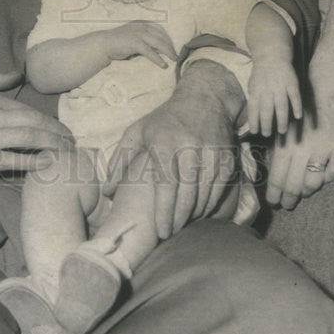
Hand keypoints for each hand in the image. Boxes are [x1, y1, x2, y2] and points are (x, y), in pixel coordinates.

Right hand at [0, 71, 72, 181]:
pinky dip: (32, 160)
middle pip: (32, 123)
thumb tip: (17, 74)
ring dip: (52, 144)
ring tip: (68, 152)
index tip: (62, 129)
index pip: (25, 110)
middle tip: (73, 142)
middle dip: (56, 132)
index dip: (47, 120)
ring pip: (27, 138)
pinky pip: (12, 159)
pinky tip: (48, 163)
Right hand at [103, 20, 176, 68]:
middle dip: (170, 46)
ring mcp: (138, 34)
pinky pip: (150, 52)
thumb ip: (145, 40)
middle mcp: (141, 27)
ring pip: (158, 43)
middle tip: (176, 55)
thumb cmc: (118, 43)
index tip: (173, 47)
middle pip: (161, 36)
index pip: (159, 29)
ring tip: (174, 59)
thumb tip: (159, 49)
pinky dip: (158, 59)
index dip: (167, 38)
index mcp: (141, 24)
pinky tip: (163, 65)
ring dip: (168, 52)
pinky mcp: (134, 43)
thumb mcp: (133, 37)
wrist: (103, 44)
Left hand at [104, 61, 240, 238]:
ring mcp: (211, 154)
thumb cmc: (165, 120)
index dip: (164, 211)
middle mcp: (189, 147)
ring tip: (182, 226)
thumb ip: (120, 160)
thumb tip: (107, 191)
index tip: (161, 232)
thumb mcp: (138, 132)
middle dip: (178, 220)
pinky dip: (209, 206)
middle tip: (170, 234)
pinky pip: (218, 192)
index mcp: (164, 142)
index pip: (165, 185)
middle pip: (186, 195)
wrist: (205, 98)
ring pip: (204, 196)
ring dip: (194, 216)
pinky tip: (199, 214)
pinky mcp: (226, 159)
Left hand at [246, 58, 302, 135]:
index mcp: (256, 90)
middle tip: (267, 135)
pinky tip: (298, 117)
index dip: (254, 120)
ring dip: (281, 120)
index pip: (253, 108)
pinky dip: (296, 106)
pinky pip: (295, 96)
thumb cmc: (261, 74)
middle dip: (266, 124)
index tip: (255, 131)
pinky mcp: (291, 83)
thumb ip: (254, 99)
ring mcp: (280, 86)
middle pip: (266, 110)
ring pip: (281, 106)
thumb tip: (253, 117)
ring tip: (282, 131)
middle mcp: (267, 89)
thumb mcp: (252, 85)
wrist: (271, 55)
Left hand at [266, 57, 333, 208]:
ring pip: (312, 183)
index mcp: (286, 143)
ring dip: (305, 192)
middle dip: (287, 198)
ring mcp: (323, 150)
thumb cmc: (302, 109)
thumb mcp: (285, 126)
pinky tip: (318, 182)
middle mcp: (303, 149)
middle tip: (285, 205)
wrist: (328, 89)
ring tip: (300, 196)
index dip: (275, 192)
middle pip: (293, 184)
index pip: (277, 176)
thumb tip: (271, 169)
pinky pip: (332, 173)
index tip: (273, 202)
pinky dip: (325, 180)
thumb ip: (278, 146)